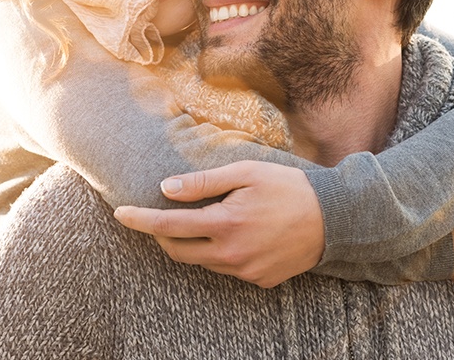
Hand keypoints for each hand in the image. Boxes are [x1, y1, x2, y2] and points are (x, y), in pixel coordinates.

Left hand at [114, 161, 324, 287]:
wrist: (333, 218)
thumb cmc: (288, 187)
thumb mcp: (245, 173)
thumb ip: (203, 182)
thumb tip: (166, 188)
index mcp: (224, 224)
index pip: (168, 225)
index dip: (140, 220)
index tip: (120, 214)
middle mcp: (230, 255)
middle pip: (178, 251)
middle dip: (160, 234)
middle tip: (155, 215)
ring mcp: (245, 272)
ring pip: (202, 261)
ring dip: (190, 242)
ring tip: (198, 220)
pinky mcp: (259, 281)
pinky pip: (226, 269)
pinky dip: (217, 252)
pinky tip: (233, 233)